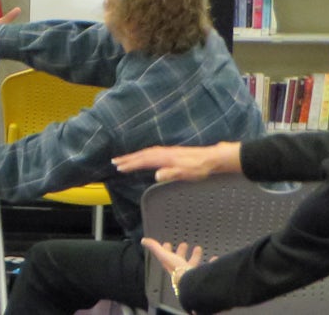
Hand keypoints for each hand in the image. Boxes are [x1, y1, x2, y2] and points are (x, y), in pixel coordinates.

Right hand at [111, 142, 241, 181]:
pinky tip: (144, 157)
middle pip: (142, 154)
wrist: (213, 158)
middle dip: (128, 158)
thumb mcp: (187, 174)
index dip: (131, 164)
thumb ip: (171, 174)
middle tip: (114, 162)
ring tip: (124, 159)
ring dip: (134, 156)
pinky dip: (143, 154)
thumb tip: (156, 175)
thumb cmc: (201, 168)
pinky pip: (153, 152)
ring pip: (147, 152)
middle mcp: (165, 153)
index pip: (144, 161)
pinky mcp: (172, 153)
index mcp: (166, 158)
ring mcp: (168, 152)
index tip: (119, 167)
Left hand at [141, 238, 204, 283]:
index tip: (167, 243)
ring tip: (198, 249)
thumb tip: (144, 241)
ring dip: (195, 256)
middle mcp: (180, 271)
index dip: (166, 250)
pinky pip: (207, 269)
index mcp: (171, 266)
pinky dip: (210, 263)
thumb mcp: (165, 256)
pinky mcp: (202, 276)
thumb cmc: (179, 272)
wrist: (194, 284)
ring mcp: (191, 274)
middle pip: (180, 260)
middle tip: (184, 244)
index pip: (166, 257)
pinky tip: (214, 259)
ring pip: (192, 264)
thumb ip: (155, 248)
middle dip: (181, 252)